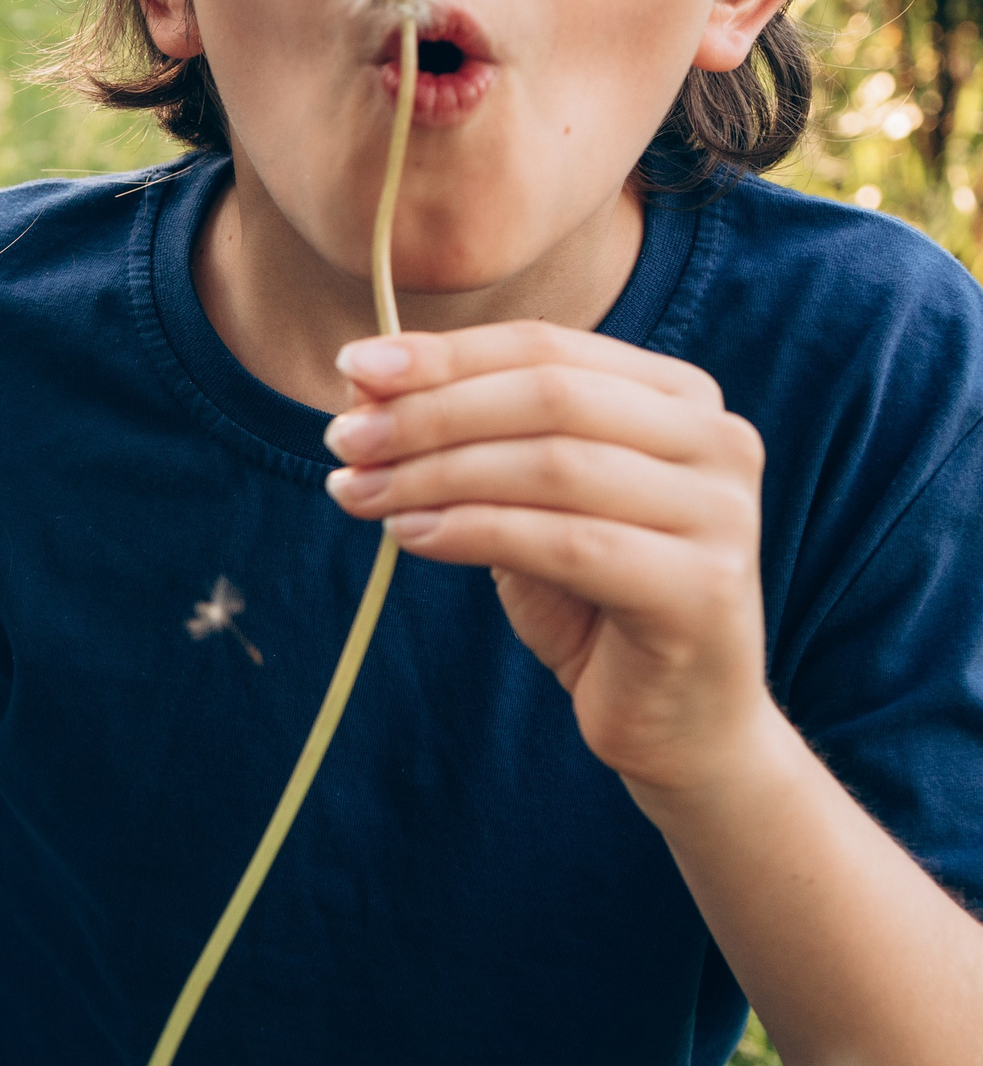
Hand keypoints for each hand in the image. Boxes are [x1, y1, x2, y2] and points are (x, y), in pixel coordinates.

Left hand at [321, 321, 774, 794]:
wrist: (677, 719)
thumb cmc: (591, 597)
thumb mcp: (523, 502)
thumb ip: (468, 441)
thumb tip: (362, 381)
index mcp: (679, 397)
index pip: (546, 347)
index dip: (444, 354)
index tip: (351, 365)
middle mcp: (717, 440)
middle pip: (548, 396)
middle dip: (430, 413)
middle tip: (344, 440)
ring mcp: (721, 512)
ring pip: (553, 466)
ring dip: (437, 474)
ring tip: (360, 493)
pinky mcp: (703, 588)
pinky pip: (567, 544)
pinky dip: (476, 531)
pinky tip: (412, 536)